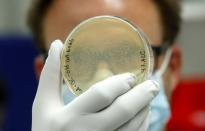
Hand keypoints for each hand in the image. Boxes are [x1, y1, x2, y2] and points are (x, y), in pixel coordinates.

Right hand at [32, 40, 159, 130]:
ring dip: (144, 109)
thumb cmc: (46, 129)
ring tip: (149, 95)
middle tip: (152, 84)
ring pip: (132, 127)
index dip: (119, 84)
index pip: (101, 95)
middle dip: (141, 96)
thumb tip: (57, 44)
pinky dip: (141, 125)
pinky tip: (142, 114)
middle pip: (123, 112)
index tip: (130, 76)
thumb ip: (50, 75)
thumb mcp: (43, 103)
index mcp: (69, 118)